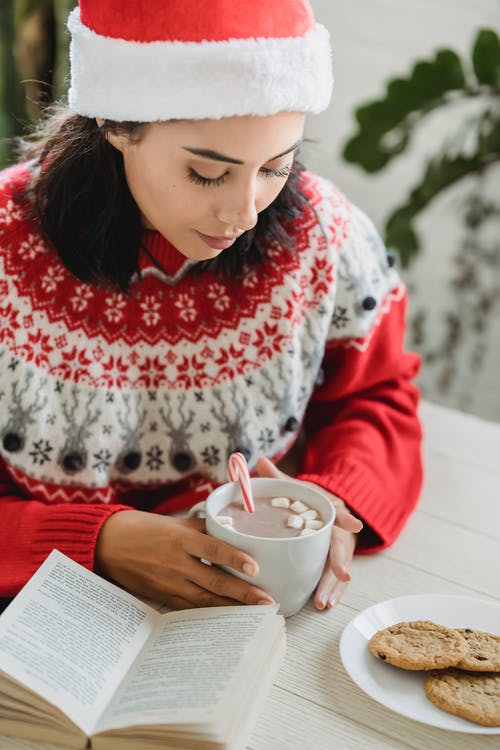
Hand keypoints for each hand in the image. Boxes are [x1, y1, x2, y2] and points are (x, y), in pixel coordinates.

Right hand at [95, 510, 274, 609]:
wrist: (105, 543)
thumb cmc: (141, 527)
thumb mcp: (173, 521)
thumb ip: (201, 527)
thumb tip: (229, 529)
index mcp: (179, 538)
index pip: (212, 548)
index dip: (234, 558)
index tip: (255, 567)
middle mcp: (175, 562)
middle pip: (214, 580)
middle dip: (243, 593)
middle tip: (267, 601)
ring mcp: (168, 582)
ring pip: (205, 598)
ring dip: (231, 607)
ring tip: (254, 613)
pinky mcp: (162, 595)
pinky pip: (190, 607)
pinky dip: (210, 613)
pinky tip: (227, 617)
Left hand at [254, 457, 362, 609]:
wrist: (332, 510)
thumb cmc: (311, 501)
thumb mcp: (299, 488)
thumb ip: (280, 478)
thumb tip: (260, 462)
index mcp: (331, 510)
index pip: (340, 513)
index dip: (347, 519)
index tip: (355, 525)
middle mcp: (339, 532)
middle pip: (342, 548)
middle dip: (339, 565)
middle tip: (339, 578)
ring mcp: (341, 550)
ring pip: (340, 569)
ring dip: (333, 586)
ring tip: (323, 602)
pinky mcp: (338, 564)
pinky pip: (336, 579)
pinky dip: (333, 591)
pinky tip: (325, 604)